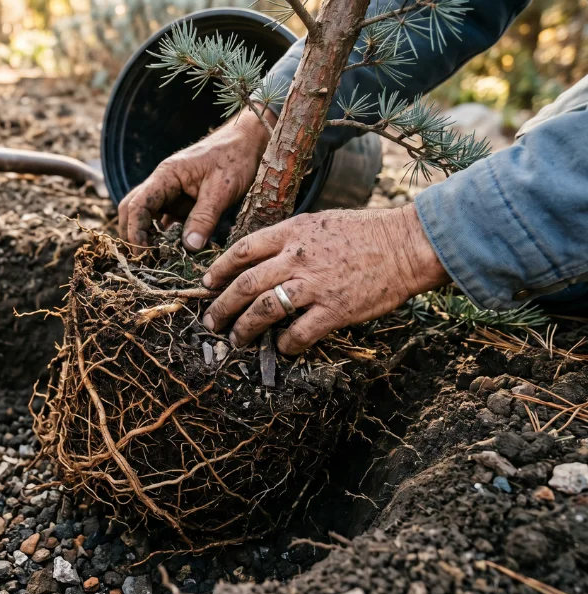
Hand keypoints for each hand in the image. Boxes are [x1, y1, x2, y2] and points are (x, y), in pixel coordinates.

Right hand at [117, 108, 274, 251]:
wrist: (249, 141)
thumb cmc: (235, 158)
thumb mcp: (221, 190)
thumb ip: (204, 218)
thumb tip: (189, 247)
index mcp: (166, 176)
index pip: (137, 205)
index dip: (135, 231)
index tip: (143, 253)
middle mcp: (163, 182)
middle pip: (132, 208)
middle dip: (131, 234)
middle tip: (142, 259)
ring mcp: (171, 191)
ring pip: (146, 214)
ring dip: (146, 235)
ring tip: (155, 258)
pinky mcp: (182, 199)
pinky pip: (165, 218)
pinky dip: (163, 234)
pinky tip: (171, 249)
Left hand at [200, 204, 449, 354]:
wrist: (407, 244)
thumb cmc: (367, 233)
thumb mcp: (320, 223)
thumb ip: (291, 240)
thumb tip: (264, 261)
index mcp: (291, 232)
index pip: (242, 251)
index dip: (219, 270)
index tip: (207, 284)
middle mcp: (296, 257)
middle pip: (245, 284)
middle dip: (222, 306)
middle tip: (211, 321)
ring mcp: (314, 284)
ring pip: (262, 310)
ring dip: (244, 329)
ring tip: (236, 340)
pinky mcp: (334, 309)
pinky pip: (298, 334)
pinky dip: (285, 345)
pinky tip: (282, 349)